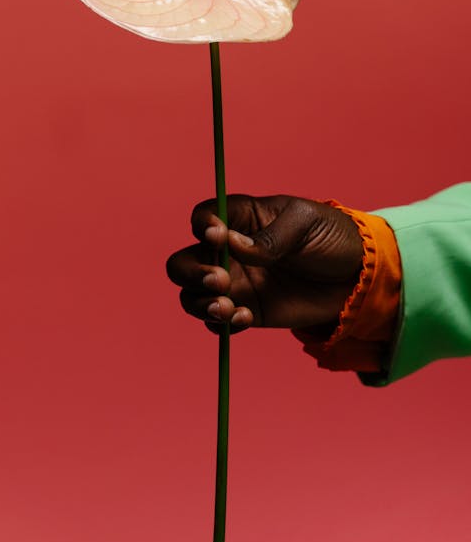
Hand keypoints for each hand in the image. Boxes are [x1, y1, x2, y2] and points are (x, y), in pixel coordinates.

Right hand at [165, 195, 362, 334]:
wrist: (358, 277)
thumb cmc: (332, 237)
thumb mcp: (306, 224)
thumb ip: (270, 237)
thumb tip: (233, 246)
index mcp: (242, 218)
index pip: (203, 218)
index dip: (202, 227)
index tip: (217, 237)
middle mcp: (229, 252)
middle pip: (183, 262)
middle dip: (191, 273)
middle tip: (221, 280)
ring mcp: (236, 283)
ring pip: (192, 295)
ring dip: (200, 303)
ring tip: (228, 308)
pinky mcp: (247, 310)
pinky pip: (217, 321)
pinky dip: (222, 324)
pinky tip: (244, 319)